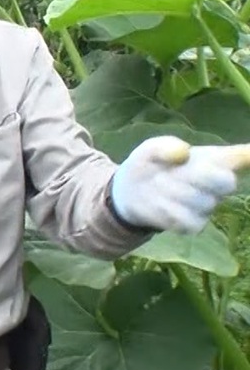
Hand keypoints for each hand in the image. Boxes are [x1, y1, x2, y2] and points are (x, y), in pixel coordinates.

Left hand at [111, 137, 249, 233]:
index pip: (239, 157)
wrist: (131, 192)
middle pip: (226, 182)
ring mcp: (208, 205)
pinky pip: (189, 220)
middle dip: (201, 176)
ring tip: (158, 184)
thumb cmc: (151, 165)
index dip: (245, 156)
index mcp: (212, 159)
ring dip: (174, 192)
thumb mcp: (152, 149)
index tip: (248, 156)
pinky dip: (168, 211)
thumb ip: (166, 146)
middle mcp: (216, 183)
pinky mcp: (195, 224)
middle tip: (176, 171)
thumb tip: (184, 152)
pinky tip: (158, 204)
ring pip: (203, 201)